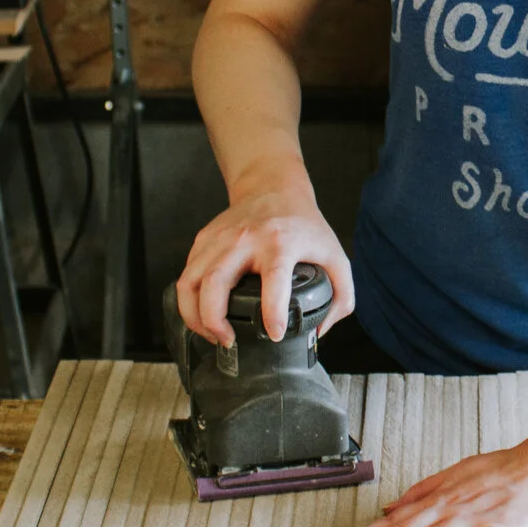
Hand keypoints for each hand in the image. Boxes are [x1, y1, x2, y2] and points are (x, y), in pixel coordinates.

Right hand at [174, 165, 353, 345]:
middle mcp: (245, 239)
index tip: (275, 333)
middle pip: (215, 283)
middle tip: (228, 340)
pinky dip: (188, 301)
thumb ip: (341, 295)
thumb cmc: (303, 224)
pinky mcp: (204, 239)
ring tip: (212, 334)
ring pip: (191, 282)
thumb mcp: (334, 255)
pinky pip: (186, 275)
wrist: (273, 186)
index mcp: (280, 243)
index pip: (274, 279)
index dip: (273, 311)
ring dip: (195, 316)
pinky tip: (203, 315)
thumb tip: (319, 331)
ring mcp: (220, 239)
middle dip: (214, 320)